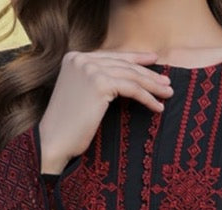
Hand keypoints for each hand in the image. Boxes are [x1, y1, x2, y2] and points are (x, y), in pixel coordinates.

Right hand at [38, 49, 173, 172]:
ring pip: (130, 76)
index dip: (135, 59)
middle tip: (166, 82)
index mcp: (75, 58)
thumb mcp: (80, 96)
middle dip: (148, 73)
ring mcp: (90, 69)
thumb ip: (95, 81)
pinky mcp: (99, 84)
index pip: (111, 56)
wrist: (53, 142)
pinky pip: (131, 89)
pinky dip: (147, 98)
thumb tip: (123, 81)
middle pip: (123, 64)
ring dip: (152, 86)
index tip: (153, 62)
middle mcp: (81, 59)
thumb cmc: (68, 127)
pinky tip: (157, 107)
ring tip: (167, 94)